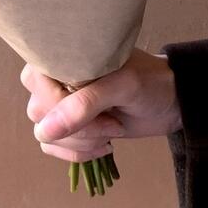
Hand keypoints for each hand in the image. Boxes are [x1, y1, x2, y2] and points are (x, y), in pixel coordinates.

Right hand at [21, 49, 182, 162]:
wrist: (168, 101)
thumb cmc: (148, 81)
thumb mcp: (122, 86)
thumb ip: (84, 105)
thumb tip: (44, 131)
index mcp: (62, 55)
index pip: (38, 85)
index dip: (65, 106)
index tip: (105, 108)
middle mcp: (52, 77)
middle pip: (40, 113)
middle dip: (80, 126)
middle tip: (113, 121)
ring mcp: (57, 102)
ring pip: (45, 134)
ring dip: (82, 141)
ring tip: (112, 130)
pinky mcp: (65, 125)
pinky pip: (51, 147)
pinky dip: (78, 153)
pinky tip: (103, 146)